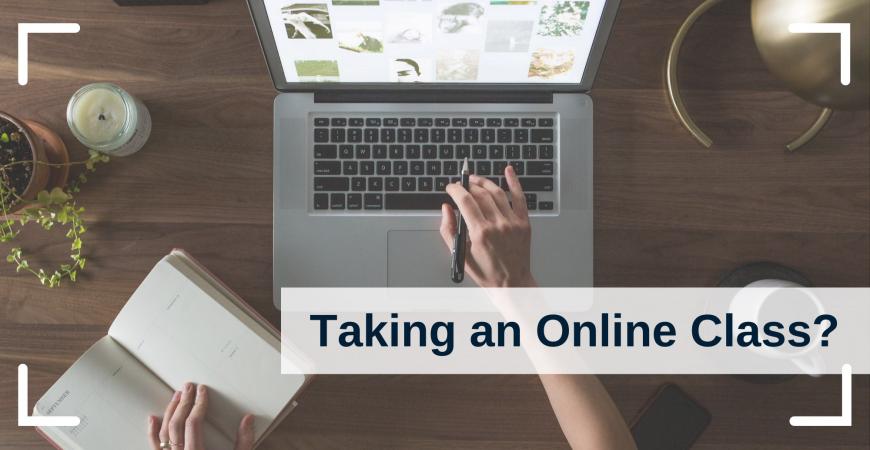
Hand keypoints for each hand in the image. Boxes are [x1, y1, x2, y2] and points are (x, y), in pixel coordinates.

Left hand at [147, 383, 253, 449]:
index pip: (194, 422)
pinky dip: (152, 431)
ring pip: (163, 432)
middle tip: (188, 387)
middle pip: (177, 424)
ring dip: (169, 411)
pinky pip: (154, 446)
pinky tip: (152, 418)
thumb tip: (247, 419)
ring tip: (176, 396)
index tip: (203, 391)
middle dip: (183, 402)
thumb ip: (243, 443)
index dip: (199, 404)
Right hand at [440, 165, 536, 287]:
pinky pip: (520, 197)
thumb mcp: (460, 254)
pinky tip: (509, 171)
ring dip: (484, 182)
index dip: (455, 189)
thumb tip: (446, 209)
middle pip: (480, 194)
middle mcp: (498, 225)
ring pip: (497, 192)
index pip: (465, 201)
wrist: (512, 283)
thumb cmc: (486, 272)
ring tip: (475, 180)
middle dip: (467, 185)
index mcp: (480, 233)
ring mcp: (513, 222)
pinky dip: (514, 182)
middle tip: (461, 185)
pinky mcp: (524, 223)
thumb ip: (448, 230)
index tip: (450, 187)